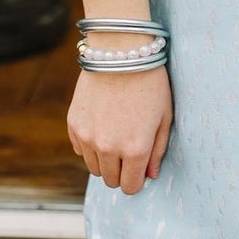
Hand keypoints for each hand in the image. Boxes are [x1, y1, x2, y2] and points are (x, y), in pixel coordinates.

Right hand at [68, 66, 173, 194]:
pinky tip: (102, 124)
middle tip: (128, 150)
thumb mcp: (164, 116)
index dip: (136, 180)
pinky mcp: (74, 125)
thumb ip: (158, 150)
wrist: (120, 52)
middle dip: (120, 172)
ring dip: (105, 159)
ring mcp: (89, 138)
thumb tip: (150, 175)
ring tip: (116, 135)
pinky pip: (80, 149)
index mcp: (136, 149)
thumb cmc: (150, 82)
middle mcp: (109, 148)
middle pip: (110, 181)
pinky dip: (90, 144)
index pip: (130, 186)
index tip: (139, 169)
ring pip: (94, 167)